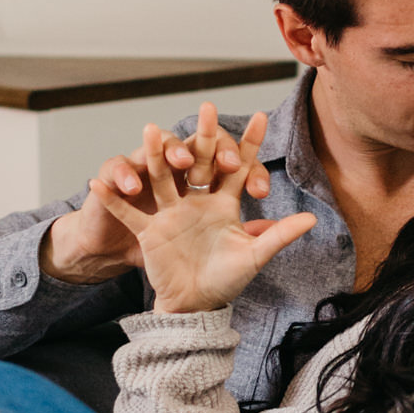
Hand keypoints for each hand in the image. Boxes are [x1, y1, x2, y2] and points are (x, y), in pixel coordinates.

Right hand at [88, 108, 314, 312]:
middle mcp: (195, 200)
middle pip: (198, 161)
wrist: (193, 304)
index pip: (237, 167)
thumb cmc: (224, 280)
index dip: (249, 143)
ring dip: (156, 154)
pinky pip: (129, 212)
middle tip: (208, 108)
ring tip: (152, 129)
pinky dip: (115, 198)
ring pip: (161, 176)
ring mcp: (170, 212)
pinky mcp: (148, 230)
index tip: (261, 116)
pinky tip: (100, 180)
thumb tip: (313, 219)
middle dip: (202, 135)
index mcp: (222, 203)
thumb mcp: (253, 257)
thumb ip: (278, 235)